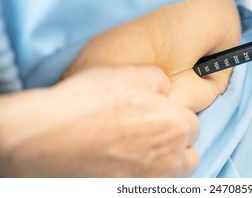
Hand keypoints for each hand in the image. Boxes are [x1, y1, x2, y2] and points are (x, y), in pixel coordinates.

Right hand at [0, 66, 198, 176]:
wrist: (49, 136)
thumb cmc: (91, 102)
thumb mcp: (134, 75)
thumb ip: (160, 82)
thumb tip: (164, 90)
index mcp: (175, 127)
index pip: (193, 126)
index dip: (176, 117)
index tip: (161, 115)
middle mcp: (168, 160)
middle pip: (188, 157)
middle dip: (177, 145)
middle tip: (153, 133)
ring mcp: (146, 182)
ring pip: (170, 176)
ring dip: (163, 164)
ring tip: (138, 151)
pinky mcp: (124, 193)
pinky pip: (145, 187)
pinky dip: (140, 178)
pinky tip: (122, 164)